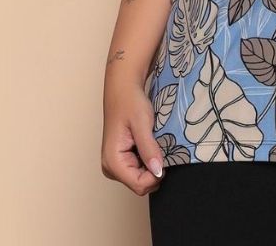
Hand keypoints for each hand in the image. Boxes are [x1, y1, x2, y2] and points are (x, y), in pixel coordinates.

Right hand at [101, 76, 165, 196]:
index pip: (139, 185)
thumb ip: (149, 149)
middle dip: (155, 170)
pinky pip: (140, 170)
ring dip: (152, 164)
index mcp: (112, 162)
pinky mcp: (121, 161)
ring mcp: (115, 165)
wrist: (123, 89)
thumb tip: (158, 171)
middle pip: (141, 184)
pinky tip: (150, 145)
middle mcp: (111, 168)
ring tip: (154, 143)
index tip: (164, 156)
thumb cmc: (130, 102)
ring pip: (141, 178)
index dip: (156, 175)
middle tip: (159, 147)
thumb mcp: (142, 124)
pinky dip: (149, 160)